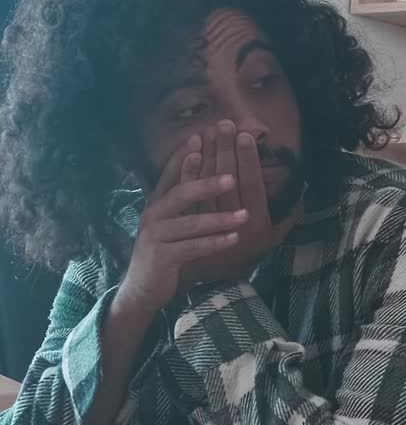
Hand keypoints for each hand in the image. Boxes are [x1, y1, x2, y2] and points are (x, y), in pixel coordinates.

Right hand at [118, 136, 247, 316]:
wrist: (142, 288)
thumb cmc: (165, 250)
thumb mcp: (174, 222)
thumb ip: (189, 201)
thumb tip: (216, 174)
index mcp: (159, 201)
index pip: (172, 172)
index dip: (186, 155)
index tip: (204, 136)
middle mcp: (154, 214)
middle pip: (181, 193)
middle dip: (207, 182)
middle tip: (233, 177)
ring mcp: (156, 235)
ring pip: (190, 223)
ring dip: (219, 219)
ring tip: (245, 215)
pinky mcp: (161, 256)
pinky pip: (192, 247)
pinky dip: (213, 243)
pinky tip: (233, 239)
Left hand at [179, 131, 300, 288]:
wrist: (218, 281)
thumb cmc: (250, 254)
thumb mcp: (275, 238)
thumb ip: (289, 216)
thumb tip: (304, 191)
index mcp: (257, 223)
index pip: (253, 185)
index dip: (248, 160)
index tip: (245, 136)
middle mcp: (235, 222)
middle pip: (229, 179)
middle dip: (226, 149)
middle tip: (224, 124)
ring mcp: (211, 223)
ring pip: (208, 184)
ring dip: (207, 155)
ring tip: (206, 131)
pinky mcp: (192, 222)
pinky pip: (189, 195)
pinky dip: (187, 172)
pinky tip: (189, 152)